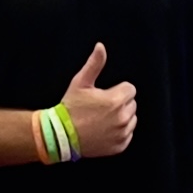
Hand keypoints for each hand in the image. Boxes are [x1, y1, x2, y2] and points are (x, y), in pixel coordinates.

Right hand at [62, 43, 138, 157]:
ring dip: (121, 118)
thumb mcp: (80, 82)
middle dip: (120, 103)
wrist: (61, 135)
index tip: (104, 95)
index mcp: (116, 101)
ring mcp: (121, 133)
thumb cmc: (70, 108)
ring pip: (131, 119)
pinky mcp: (119, 146)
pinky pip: (127, 135)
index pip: (130, 89)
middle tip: (101, 107)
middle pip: (132, 104)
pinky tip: (103, 130)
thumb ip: (94, 64)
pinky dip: (119, 132)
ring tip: (102, 119)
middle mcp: (122, 118)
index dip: (117, 90)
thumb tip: (100, 46)